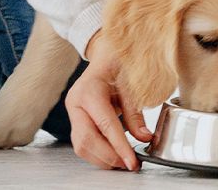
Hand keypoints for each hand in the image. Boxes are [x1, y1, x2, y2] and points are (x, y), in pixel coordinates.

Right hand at [65, 31, 151, 169]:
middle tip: (129, 164)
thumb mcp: (132, 83)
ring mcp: (73, 111)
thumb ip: (136, 112)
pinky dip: (98, 152)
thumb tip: (144, 137)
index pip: (105, 125)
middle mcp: (76, 102)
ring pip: (81, 145)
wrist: (106, 52)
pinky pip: (83, 142)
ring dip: (102, 158)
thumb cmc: (119, 61)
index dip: (119, 147)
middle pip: (86, 140)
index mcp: (90, 90)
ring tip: (123, 161)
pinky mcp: (76, 118)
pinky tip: (113, 153)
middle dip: (108, 157)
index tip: (131, 161)